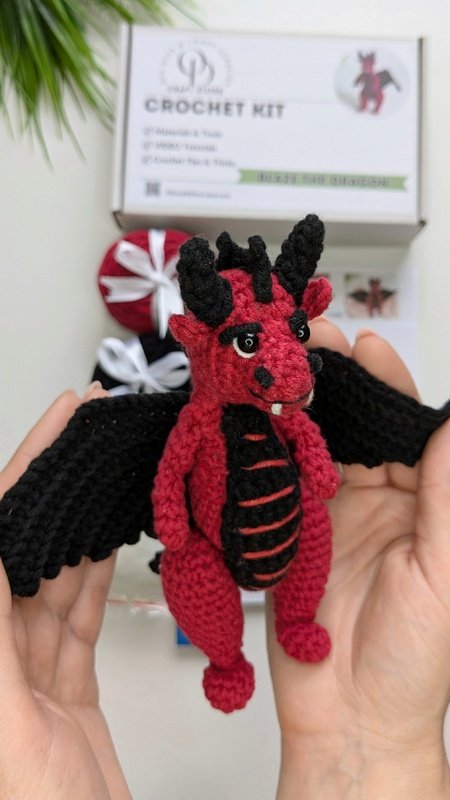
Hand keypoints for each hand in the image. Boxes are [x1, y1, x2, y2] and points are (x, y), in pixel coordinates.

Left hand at [0, 386, 130, 799]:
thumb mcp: (5, 728)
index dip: (23, 470)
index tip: (59, 420)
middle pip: (25, 548)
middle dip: (56, 486)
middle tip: (88, 432)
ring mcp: (30, 674)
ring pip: (57, 579)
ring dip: (82, 525)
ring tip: (107, 475)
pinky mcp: (67, 691)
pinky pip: (82, 619)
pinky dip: (100, 576)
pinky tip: (111, 542)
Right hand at [267, 321, 449, 799]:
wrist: (351, 720)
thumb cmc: (413, 662)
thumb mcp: (443, 574)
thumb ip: (445, 496)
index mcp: (422, 504)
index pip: (403, 429)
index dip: (386, 384)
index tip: (366, 346)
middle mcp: (375, 501)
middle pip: (354, 426)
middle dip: (333, 382)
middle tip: (307, 343)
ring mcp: (327, 515)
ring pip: (311, 446)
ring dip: (295, 408)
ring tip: (276, 370)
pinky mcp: (288, 535)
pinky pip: (276, 484)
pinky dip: (265, 452)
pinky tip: (254, 421)